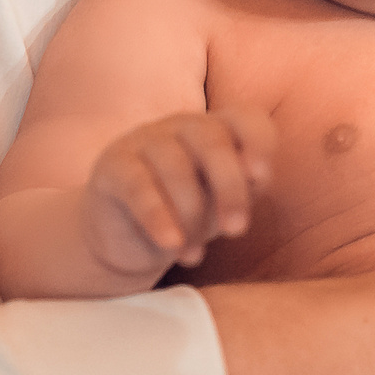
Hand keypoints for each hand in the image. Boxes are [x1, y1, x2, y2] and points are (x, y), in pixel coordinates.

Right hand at [84, 109, 275, 277]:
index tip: (261, 178)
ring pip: (176, 167)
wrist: (127, 238)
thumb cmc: (187, 215)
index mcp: (217, 130)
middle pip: (212, 141)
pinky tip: (171, 244)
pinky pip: (139, 186)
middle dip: (230, 188)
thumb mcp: (221, 206)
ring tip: (194, 255)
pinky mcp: (113, 165)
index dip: (258, 143)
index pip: (245, 119)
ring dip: (191, 216)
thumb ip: (242, 189)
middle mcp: (182, 126)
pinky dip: (158, 216)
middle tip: (236, 230)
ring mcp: (145, 140)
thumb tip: (256, 177)